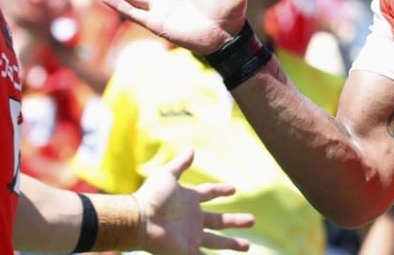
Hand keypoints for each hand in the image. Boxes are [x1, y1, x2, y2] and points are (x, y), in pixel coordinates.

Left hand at [136, 148, 253, 252]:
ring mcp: (191, 236)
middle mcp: (193, 219)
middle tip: (253, 220)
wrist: (141, 220)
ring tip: (247, 245)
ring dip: (232, 243)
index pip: (209, 193)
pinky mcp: (187, 250)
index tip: (233, 189)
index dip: (221, 190)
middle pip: (219, 220)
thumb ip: (181, 164)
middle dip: (236, 221)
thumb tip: (192, 148)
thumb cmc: (152, 196)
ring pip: (217, 241)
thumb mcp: (167, 175)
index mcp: (189, 200)